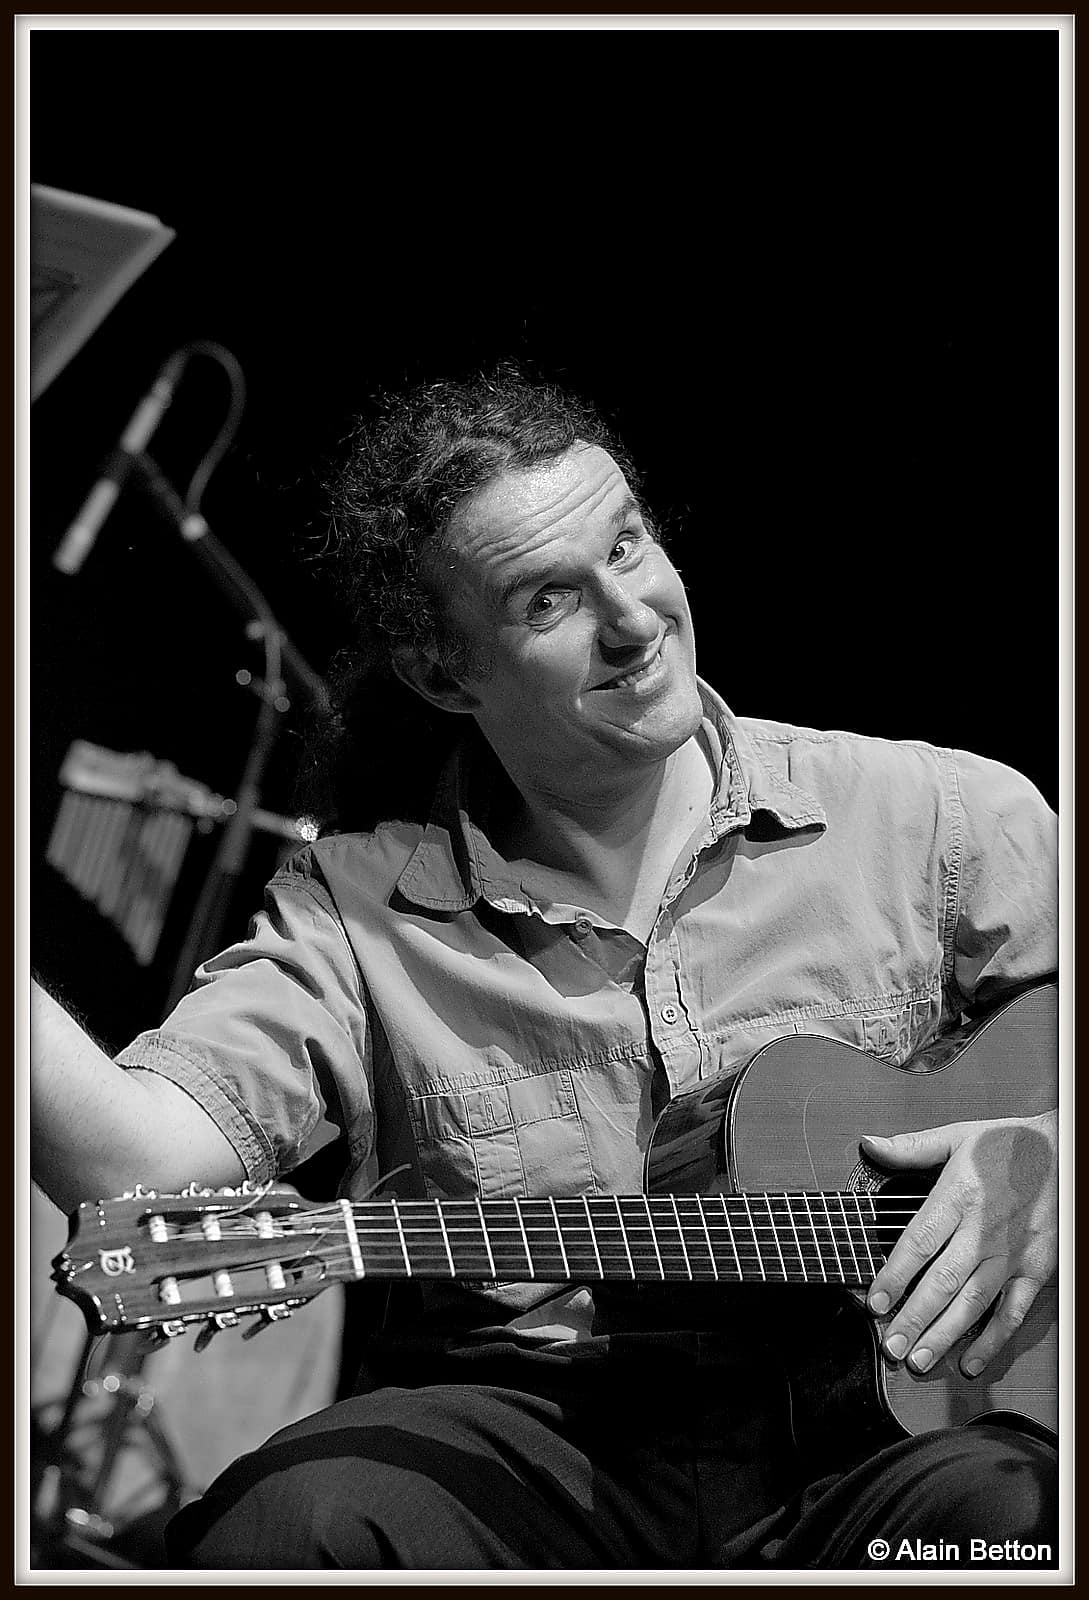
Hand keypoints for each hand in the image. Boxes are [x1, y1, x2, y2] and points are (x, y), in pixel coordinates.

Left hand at [860, 1112, 1056, 1377]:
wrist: (1065, 1152)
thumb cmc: (1009, 1144)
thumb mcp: (957, 1136)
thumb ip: (911, 1147)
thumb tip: (869, 1145)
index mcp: (960, 1195)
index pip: (919, 1242)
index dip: (895, 1275)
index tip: (875, 1302)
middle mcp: (984, 1229)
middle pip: (943, 1280)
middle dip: (914, 1317)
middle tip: (890, 1345)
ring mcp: (1011, 1254)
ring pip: (974, 1302)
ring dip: (944, 1334)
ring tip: (917, 1359)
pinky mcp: (1036, 1270)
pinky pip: (1012, 1312)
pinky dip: (992, 1340)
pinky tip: (969, 1361)